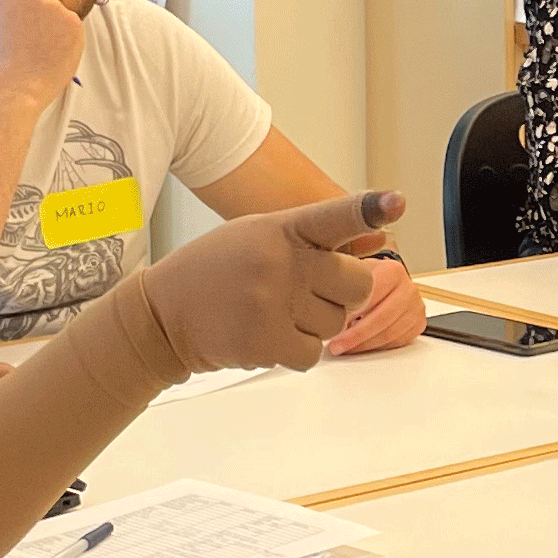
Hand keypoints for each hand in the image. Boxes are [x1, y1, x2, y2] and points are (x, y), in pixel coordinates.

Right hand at [0, 0, 85, 103]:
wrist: (18, 88)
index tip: (17, 10)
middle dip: (34, 9)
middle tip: (24, 35)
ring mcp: (56, 8)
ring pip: (55, 8)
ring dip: (50, 22)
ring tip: (37, 45)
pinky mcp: (74, 22)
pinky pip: (70, 22)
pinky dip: (65, 34)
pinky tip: (51, 50)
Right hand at [140, 190, 403, 373]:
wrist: (163, 314)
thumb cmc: (216, 271)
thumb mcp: (256, 235)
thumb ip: (309, 238)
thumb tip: (372, 245)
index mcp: (281, 228)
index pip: (335, 216)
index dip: (369, 210)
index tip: (394, 203)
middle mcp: (281, 262)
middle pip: (357, 284)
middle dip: (343, 293)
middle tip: (308, 292)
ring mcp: (274, 303)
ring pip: (337, 323)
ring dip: (315, 324)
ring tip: (275, 312)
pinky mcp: (266, 342)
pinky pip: (313, 354)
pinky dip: (296, 351)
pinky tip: (268, 335)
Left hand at [326, 255, 427, 355]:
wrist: (387, 280)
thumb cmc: (367, 278)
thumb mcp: (353, 271)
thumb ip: (342, 283)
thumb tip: (319, 301)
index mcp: (393, 271)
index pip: (372, 295)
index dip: (351, 313)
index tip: (333, 325)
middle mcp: (408, 289)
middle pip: (382, 318)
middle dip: (356, 335)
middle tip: (336, 345)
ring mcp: (415, 308)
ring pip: (390, 334)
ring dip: (364, 344)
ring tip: (344, 348)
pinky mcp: (417, 324)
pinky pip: (396, 342)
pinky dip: (376, 347)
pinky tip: (360, 346)